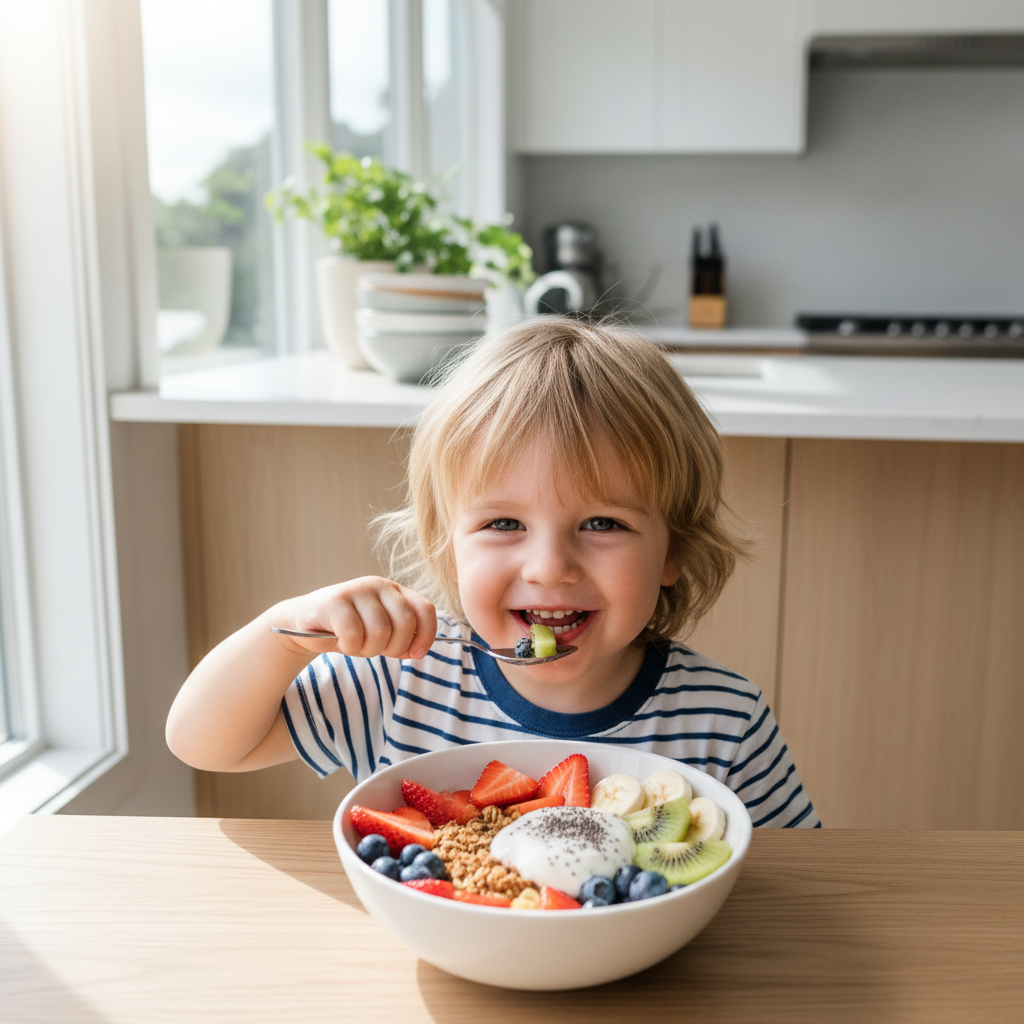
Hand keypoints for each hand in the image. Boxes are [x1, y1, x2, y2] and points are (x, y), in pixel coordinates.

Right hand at [277, 577, 436, 660]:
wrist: (306, 624)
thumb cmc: (348, 630)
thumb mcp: (380, 635)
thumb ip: (400, 639)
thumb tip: (416, 651)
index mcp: (396, 592)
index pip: (425, 609)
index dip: (426, 635)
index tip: (416, 655)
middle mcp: (380, 585)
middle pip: (405, 623)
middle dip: (394, 647)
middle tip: (375, 650)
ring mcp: (357, 590)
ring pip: (380, 631)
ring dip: (367, 649)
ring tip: (354, 645)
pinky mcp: (335, 600)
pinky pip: (354, 634)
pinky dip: (349, 647)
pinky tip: (339, 641)